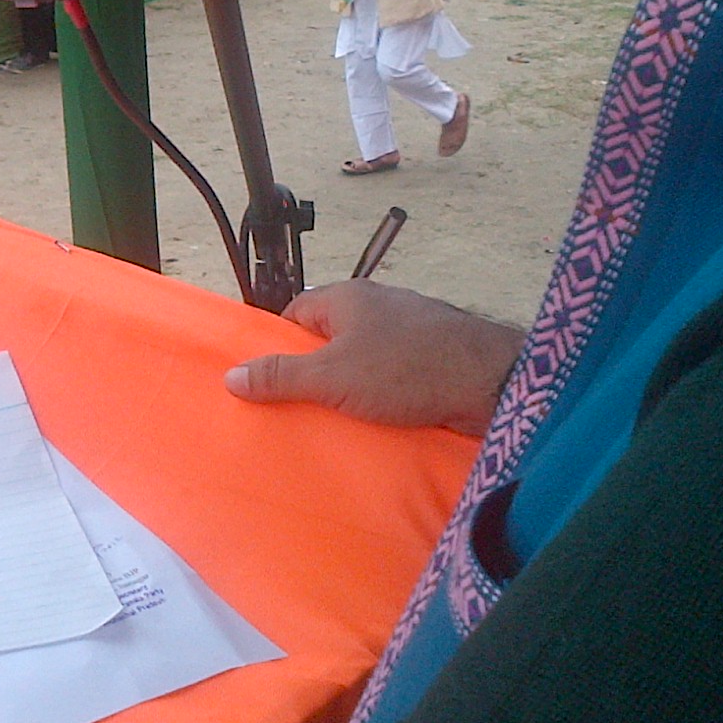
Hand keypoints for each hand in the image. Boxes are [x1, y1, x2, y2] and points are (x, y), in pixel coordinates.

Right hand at [225, 281, 523, 433]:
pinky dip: (383, 398)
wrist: (491, 382)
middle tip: (297, 410)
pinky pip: (393, 378)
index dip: (279, 349)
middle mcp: (377, 307)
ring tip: (334, 423)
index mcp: (347, 298)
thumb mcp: (332, 376)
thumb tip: (231, 376)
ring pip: (362, 361)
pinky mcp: (432, 359)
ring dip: (350, 390)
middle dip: (314, 375)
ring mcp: (408, 332)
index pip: (294, 316)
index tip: (268, 384)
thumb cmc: (406, 369)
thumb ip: (281, 377)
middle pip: (328, 339)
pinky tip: (377, 424)